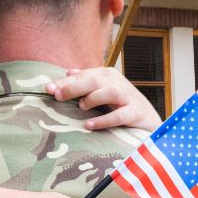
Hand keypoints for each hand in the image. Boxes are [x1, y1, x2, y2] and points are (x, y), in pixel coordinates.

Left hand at [46, 67, 162, 131]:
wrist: (150, 120)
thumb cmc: (121, 104)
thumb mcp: (103, 91)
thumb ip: (86, 82)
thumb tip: (67, 72)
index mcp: (107, 75)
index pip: (83, 75)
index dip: (65, 82)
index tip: (48, 89)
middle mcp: (117, 83)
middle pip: (94, 80)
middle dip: (74, 87)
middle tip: (57, 95)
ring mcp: (128, 98)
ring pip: (109, 92)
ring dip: (92, 98)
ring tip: (81, 107)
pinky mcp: (136, 114)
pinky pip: (120, 115)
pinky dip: (104, 120)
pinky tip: (89, 125)